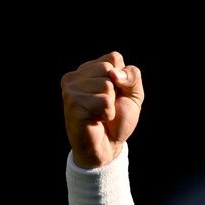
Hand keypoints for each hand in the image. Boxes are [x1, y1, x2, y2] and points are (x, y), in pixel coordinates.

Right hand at [61, 51, 143, 168]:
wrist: (108, 147)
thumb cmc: (118, 119)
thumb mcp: (134, 93)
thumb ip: (132, 76)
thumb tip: (114, 74)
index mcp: (88, 70)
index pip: (114, 57)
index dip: (123, 78)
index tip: (115, 95)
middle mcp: (75, 76)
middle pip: (109, 69)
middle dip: (116, 91)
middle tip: (106, 107)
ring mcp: (71, 89)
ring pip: (106, 85)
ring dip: (111, 105)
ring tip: (100, 114)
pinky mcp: (72, 103)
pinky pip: (104, 101)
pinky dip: (107, 113)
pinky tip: (96, 120)